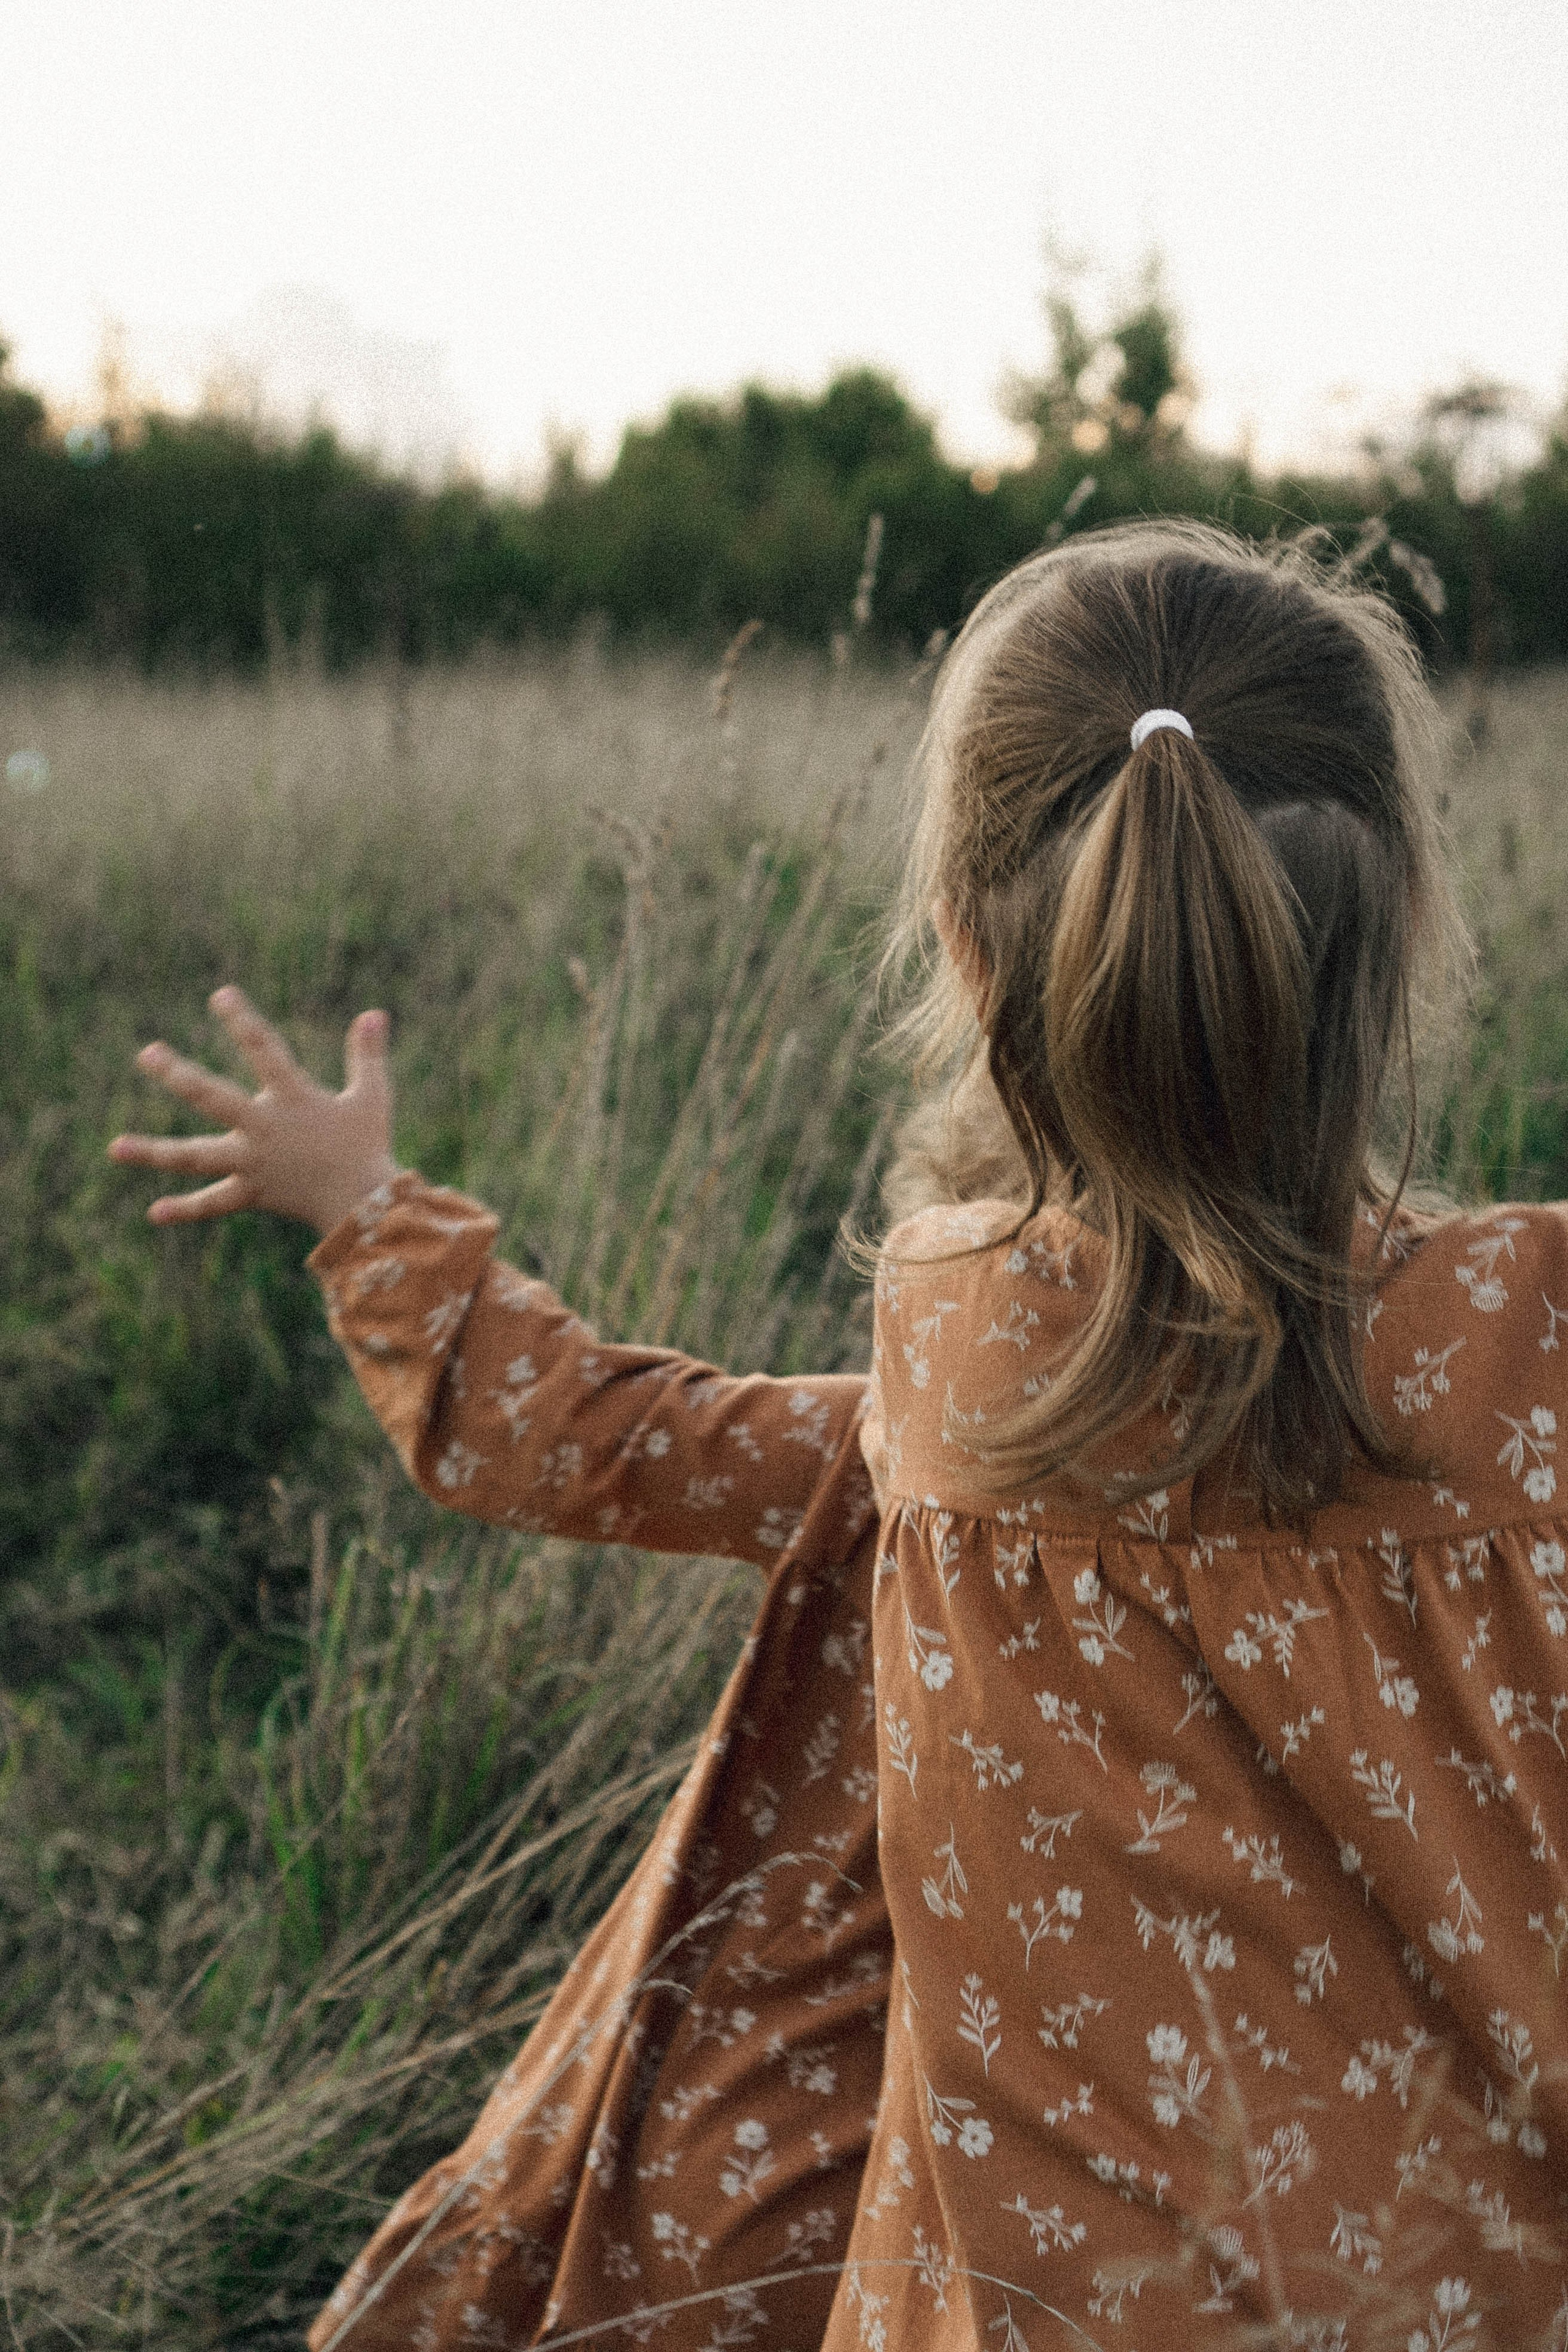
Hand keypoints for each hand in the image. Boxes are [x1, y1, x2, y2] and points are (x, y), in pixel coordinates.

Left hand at [109, 987, 398, 1235]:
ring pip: (196, 1156)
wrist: (364, 1205)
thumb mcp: (372, 1097)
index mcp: (293, 1099)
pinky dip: (186, 1208)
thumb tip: (375, 1013)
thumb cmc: (368, 1146)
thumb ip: (367, 1055)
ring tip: (115, 1147)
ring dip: (154, 1152)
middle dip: (178, 1075)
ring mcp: (253, 1163)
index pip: (265, 1050)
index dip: (243, 1022)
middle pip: (213, 1097)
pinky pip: (214, 1202)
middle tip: (147, 1054)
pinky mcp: (252, 1193)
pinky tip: (154, 1212)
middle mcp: (264, 1129)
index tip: (221, 996)